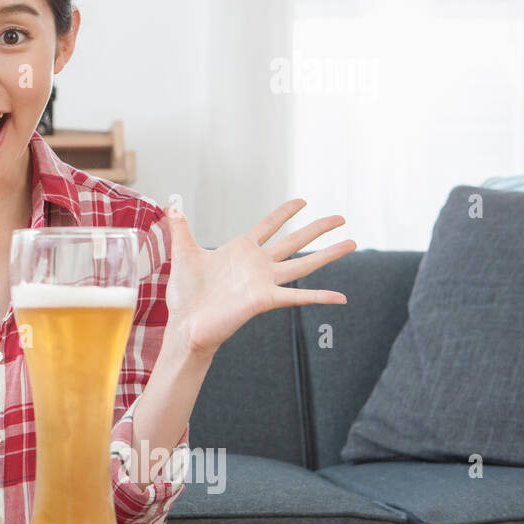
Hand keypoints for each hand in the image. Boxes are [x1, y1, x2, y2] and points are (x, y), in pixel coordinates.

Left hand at [163, 199, 355, 355]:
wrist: (185, 323)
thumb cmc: (185, 294)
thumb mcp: (183, 254)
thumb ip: (181, 229)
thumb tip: (171, 207)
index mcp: (241, 250)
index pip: (268, 226)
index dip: (284, 213)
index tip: (302, 200)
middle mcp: (258, 264)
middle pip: (294, 241)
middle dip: (317, 229)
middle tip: (341, 217)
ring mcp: (264, 281)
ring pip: (303, 265)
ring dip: (328, 255)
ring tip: (353, 243)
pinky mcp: (264, 299)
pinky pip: (297, 296)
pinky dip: (319, 297)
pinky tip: (341, 298)